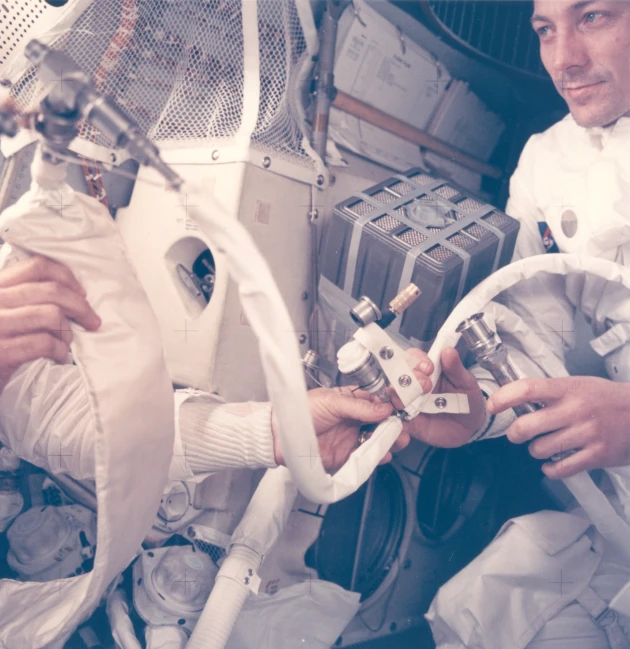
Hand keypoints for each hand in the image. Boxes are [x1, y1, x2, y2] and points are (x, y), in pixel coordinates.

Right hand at [0, 256, 100, 393]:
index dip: (66, 278)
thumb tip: (75, 293)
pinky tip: (59, 357)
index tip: (81, 294)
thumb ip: (28, 297)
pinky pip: (44, 343)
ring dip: (67, 331)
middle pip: (51, 291)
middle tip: (92, 321)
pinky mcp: (1, 350)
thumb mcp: (6, 311)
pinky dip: (60, 350)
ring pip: (52, 315)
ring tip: (66, 343)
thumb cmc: (0, 341)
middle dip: (80, 307)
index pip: (37, 266)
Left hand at [273, 387, 408, 471]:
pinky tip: (384, 453)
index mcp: (350, 400)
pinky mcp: (347, 455)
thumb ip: (358, 406)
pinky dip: (379, 456)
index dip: (391, 403)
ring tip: (397, 440)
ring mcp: (351, 437)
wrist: (281, 437)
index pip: (377, 400)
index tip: (403, 405)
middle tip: (402, 426)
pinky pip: (367, 457)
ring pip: (378, 439)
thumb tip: (384, 407)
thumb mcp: (331, 402)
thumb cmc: (300, 412)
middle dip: (395, 423)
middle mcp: (353, 418)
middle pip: (382, 421)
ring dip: (390, 440)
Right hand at [399, 347, 486, 446]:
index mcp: (426, 370)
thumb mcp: (466, 383)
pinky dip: (393, 421)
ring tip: (403, 405)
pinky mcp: (406, 422)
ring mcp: (407, 403)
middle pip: (397, 375)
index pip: (412, 358)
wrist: (470, 427)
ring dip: (395, 399)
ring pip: (391, 396)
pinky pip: (393, 420)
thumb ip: (456, 368)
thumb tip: (448, 351)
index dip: (416, 361)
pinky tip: (403, 424)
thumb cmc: (468, 400)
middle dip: (406, 380)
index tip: (429, 368)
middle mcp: (412, 384)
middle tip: (424, 387)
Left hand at [487, 376, 629, 478]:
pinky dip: (550, 469)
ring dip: (535, 450)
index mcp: (567, 389)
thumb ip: (547, 392)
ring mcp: (587, 434)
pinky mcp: (597, 455)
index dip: (503, 398)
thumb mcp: (576, 385)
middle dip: (515, 433)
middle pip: (527, 426)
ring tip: (543, 445)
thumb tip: (511, 397)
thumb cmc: (603, 398)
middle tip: (517, 433)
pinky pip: (560, 469)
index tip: (492, 405)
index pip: (527, 389)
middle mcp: (575, 410)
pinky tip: (553, 463)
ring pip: (540, 449)